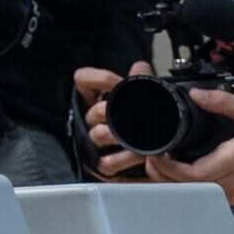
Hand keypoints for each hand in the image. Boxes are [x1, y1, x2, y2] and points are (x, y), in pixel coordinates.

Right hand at [75, 60, 153, 178]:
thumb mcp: (143, 102)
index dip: (98, 79)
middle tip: (129, 114)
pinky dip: (125, 159)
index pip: (84, 80)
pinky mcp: (103, 165)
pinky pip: (107, 163)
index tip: (116, 82)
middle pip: (95, 111)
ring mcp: (96, 143)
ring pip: (98, 135)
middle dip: (112, 112)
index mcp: (99, 100)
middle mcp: (93, 120)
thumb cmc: (140, 127)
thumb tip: (140, 67)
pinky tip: (140, 156)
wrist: (150, 160)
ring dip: (118, 136)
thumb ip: (142, 83)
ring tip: (138, 138)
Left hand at [144, 89, 233, 224]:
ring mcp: (224, 193)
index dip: (170, 166)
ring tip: (156, 162)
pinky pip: (196, 194)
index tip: (157, 152)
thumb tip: (197, 94)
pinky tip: (173, 172)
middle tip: (149, 154)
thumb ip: (227, 102)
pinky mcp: (224, 199)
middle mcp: (227, 179)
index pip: (196, 172)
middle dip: (160, 172)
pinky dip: (180, 185)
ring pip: (187, 192)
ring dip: (167, 180)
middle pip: (183, 184)